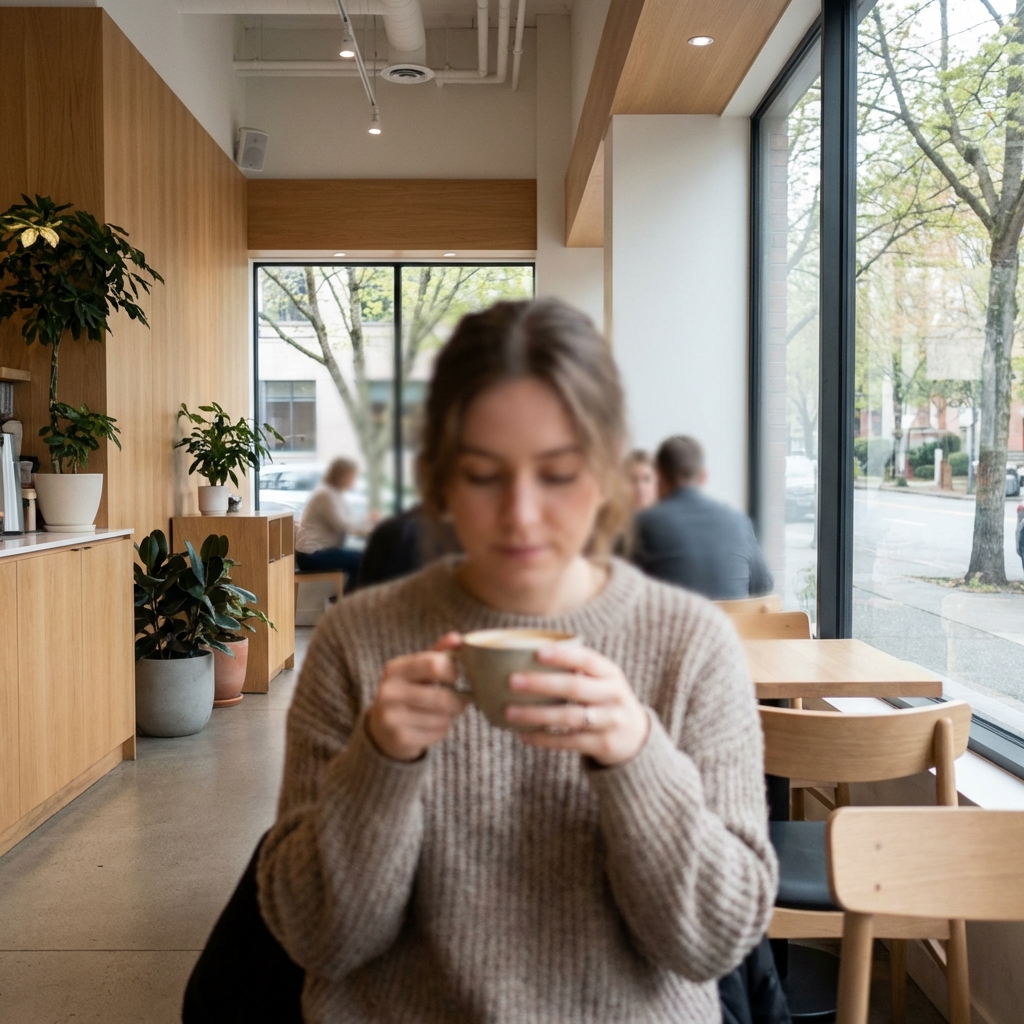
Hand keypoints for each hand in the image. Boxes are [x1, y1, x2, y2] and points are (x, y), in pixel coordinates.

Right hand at [366, 633, 467, 761]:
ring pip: (442, 717)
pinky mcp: (400, 738)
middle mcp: (389, 692)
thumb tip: (458, 639)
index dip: (453, 671)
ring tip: (444, 712)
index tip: (456, 676)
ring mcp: (392, 717)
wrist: (382, 729)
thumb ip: (438, 653)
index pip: (434, 664)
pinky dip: (443, 729)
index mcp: (395, 669)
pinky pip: (437, 733)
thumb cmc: (408, 692)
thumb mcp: (418, 670)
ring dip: (451, 716)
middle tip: (461, 700)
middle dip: (458, 700)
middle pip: (441, 697)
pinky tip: (433, 725)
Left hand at [505, 645, 649, 765]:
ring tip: (509, 711)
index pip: (587, 659)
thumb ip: (575, 670)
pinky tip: (522, 734)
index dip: (563, 656)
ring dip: (536, 714)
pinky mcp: (603, 744)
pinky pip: (568, 741)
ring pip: (569, 717)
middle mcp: (614, 695)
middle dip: (541, 684)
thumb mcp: (600, 681)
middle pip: (575, 687)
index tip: (537, 652)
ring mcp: (611, 721)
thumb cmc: (603, 699)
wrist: (635, 736)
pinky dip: (543, 738)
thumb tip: (523, 658)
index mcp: (610, 673)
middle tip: (512, 681)